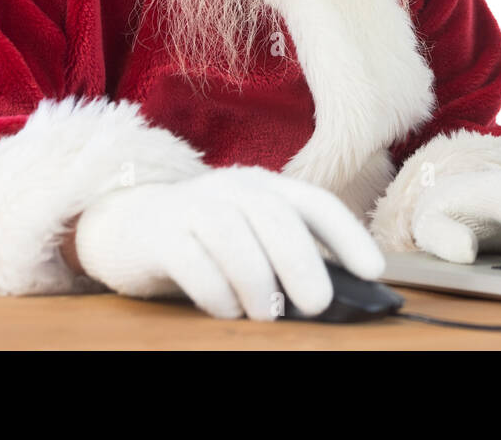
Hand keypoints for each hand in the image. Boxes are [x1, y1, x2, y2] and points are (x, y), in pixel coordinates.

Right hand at [72, 165, 384, 319]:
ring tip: (265, 314)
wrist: (126, 226)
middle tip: (317, 304)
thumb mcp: (250, 236)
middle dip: (302, 262)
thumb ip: (285, 254)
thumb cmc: (203, 239)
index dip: (348, 235)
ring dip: (256, 280)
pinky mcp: (159, 233)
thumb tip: (336, 293)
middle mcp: (232, 188)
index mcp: (264, 186)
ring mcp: (192, 205)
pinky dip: (214, 290)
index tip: (374, 271)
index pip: (314, 203)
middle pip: (274, 215)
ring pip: (232, 234)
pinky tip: (225, 309)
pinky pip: (191, 259)